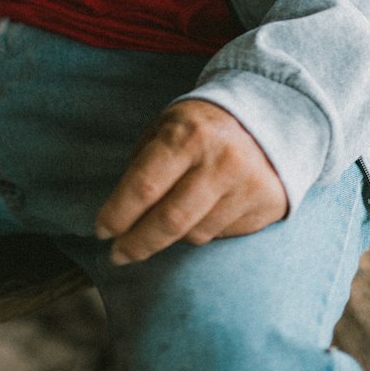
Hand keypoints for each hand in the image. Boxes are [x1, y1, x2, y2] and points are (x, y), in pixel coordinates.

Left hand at [94, 99, 287, 264]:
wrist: (268, 116)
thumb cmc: (202, 126)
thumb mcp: (167, 126)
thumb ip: (143, 164)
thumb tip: (118, 213)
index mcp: (188, 135)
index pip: (144, 186)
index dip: (118, 214)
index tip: (101, 231)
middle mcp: (219, 161)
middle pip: (168, 222)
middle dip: (136, 244)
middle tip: (118, 254)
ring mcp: (246, 185)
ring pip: (194, 234)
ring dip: (172, 236)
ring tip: (168, 219)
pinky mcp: (266, 204)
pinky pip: (221, 235)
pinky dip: (204, 230)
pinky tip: (206, 210)